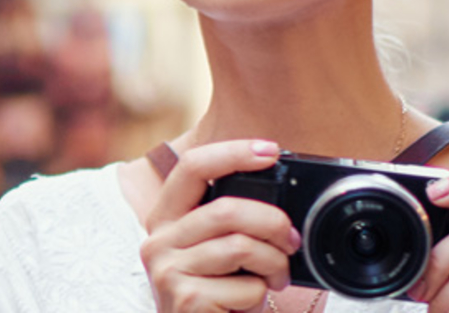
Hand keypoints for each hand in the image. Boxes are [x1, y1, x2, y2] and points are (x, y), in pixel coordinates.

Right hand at [140, 140, 301, 312]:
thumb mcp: (212, 250)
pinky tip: (247, 306)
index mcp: (165, 219)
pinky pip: (245, 287)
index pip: (192, 167)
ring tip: (274, 279)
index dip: (232, 153)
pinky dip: (259, 298)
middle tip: (291, 241)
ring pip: (241, 247)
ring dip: (273, 265)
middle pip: (226, 209)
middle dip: (272, 222)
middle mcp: (158, 241)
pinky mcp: (186, 301)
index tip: (270, 151)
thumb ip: (228, 222)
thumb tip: (277, 196)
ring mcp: (167, 272)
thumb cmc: (213, 296)